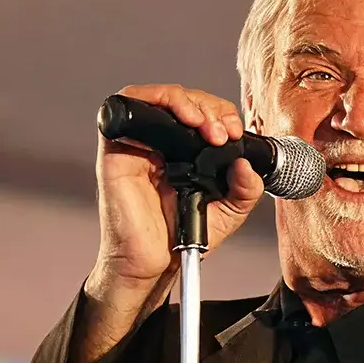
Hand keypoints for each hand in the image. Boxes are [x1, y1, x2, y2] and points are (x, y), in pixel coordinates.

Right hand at [89, 83, 264, 289]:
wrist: (156, 264)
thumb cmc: (182, 238)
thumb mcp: (229, 212)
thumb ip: (245, 189)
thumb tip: (246, 163)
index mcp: (186, 152)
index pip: (204, 113)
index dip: (222, 114)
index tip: (233, 133)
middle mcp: (161, 144)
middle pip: (182, 99)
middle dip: (208, 107)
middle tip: (221, 134)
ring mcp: (138, 145)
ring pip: (155, 97)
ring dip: (183, 101)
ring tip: (202, 124)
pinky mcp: (117, 151)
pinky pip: (125, 109)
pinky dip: (150, 101)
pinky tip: (177, 120)